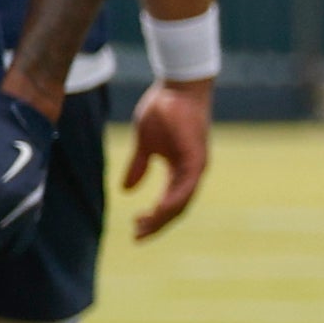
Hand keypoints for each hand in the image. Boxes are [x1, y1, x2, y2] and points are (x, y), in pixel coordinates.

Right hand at [123, 74, 213, 241]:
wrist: (176, 86)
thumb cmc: (163, 110)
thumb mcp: (145, 144)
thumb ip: (138, 166)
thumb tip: (126, 190)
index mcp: (181, 171)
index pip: (170, 203)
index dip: (154, 219)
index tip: (134, 230)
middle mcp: (191, 173)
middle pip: (177, 209)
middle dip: (156, 225)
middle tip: (137, 236)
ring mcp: (196, 166)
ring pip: (182, 202)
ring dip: (163, 217)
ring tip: (144, 226)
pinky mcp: (197, 158)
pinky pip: (186, 187)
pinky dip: (173, 201)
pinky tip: (159, 210)